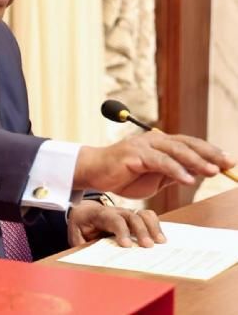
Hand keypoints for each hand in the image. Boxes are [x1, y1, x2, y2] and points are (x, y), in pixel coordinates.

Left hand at [68, 199, 165, 247]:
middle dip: (140, 230)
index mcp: (98, 214)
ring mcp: (125, 213)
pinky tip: (161, 239)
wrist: (83, 212)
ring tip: (160, 242)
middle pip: (130, 216)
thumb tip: (87, 258)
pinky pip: (147, 216)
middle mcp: (114, 211)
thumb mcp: (75, 234)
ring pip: (141, 214)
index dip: (121, 230)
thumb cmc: (80, 226)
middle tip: (148, 247)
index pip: (112, 218)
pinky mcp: (133, 217)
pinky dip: (156, 225)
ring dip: (152, 226)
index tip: (127, 245)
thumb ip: (81, 244)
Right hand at [74, 131, 235, 197]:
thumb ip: (172, 173)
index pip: (189, 145)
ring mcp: (143, 145)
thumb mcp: (154, 178)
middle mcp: (154, 140)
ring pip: (175, 150)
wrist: (95, 173)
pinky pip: (159, 162)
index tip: (229, 162)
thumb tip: (195, 174)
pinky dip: (175, 169)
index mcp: (160, 144)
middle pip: (187, 144)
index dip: (210, 152)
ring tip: (213, 171)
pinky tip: (188, 179)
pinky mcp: (134, 154)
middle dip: (209, 154)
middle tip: (228, 163)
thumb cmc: (122, 175)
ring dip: (196, 161)